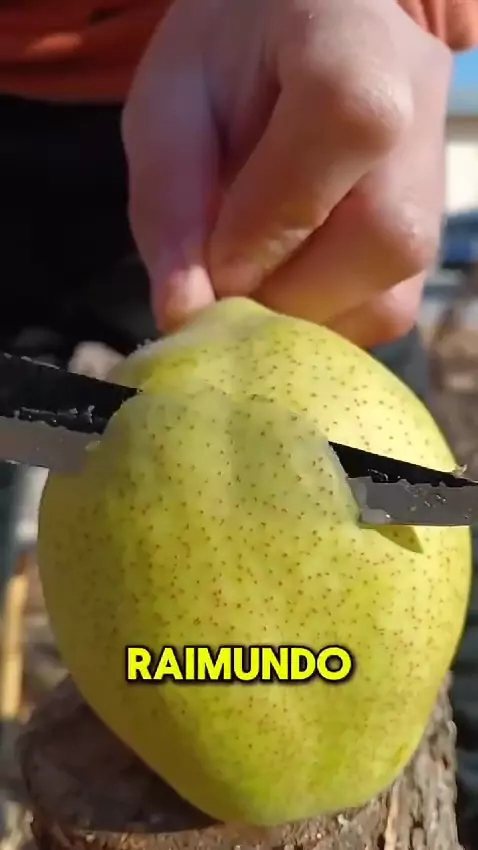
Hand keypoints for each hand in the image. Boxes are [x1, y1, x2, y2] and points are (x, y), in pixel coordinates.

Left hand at [122, 0, 450, 345]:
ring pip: (391, 298)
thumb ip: (169, 201)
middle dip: (286, 293)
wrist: (297, 40)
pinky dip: (321, 321)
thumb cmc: (223, 66)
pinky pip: (384, 312)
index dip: (268, 220)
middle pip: (386, 239)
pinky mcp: (424, 238)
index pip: (345, 127)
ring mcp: (433, 184)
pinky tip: (283, 283)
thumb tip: (182, 312)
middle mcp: (419, 115)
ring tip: (254, 282)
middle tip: (227, 286)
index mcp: (357, 46)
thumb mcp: (167, 106)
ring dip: (303, 318)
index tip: (212, 263)